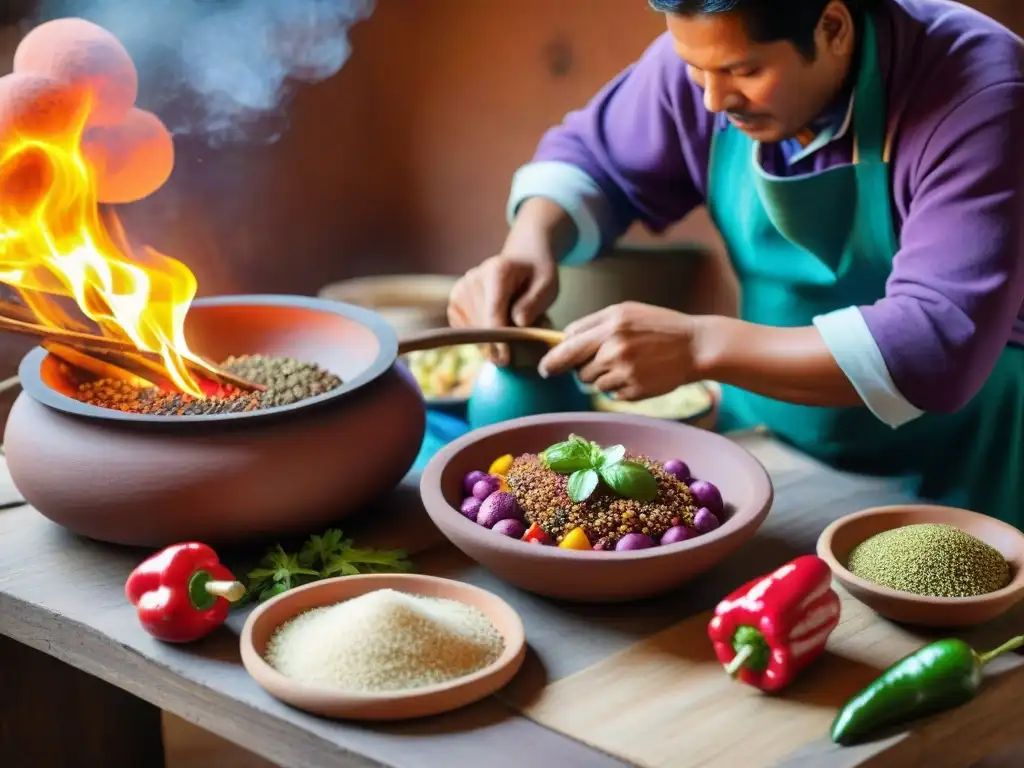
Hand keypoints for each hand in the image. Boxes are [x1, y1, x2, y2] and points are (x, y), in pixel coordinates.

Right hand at [447, 252, 558, 365]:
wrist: (521, 261)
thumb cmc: (536, 276)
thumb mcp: (547, 286)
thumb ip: (534, 302)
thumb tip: (519, 323)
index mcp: (497, 271)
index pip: (494, 311)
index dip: (499, 338)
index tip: (506, 359)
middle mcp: (473, 279)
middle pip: (481, 324)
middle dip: (497, 344)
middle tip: (514, 356)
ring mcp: (460, 291)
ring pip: (471, 332)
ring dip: (489, 343)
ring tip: (508, 337)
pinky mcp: (455, 304)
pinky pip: (465, 332)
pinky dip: (481, 340)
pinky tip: (495, 332)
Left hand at [538, 302, 700, 400]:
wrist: (696, 346)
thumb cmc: (660, 326)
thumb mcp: (628, 312)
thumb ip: (596, 324)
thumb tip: (564, 339)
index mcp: (611, 323)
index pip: (567, 342)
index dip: (556, 355)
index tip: (548, 366)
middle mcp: (614, 347)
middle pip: (575, 366)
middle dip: (574, 368)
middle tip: (580, 366)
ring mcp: (624, 371)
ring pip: (592, 382)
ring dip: (600, 377)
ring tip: (625, 365)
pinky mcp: (634, 390)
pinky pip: (611, 394)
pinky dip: (618, 388)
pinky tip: (637, 375)